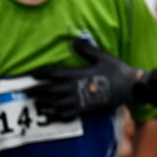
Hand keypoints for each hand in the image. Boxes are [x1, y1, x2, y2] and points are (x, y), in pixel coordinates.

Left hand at [28, 37, 142, 121]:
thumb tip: (73, 40)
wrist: (131, 88)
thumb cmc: (117, 71)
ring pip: (55, 105)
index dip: (41, 74)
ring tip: (35, 104)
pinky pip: (66, 115)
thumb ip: (86, 49)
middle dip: (36, 91)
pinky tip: (51, 116)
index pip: (53, 74)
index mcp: (78, 74)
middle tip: (26, 91)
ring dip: (43, 104)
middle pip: (50, 90)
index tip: (31, 74)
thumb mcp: (102, 56)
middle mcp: (75, 89)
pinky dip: (56, 116)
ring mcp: (79, 101)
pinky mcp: (85, 110)